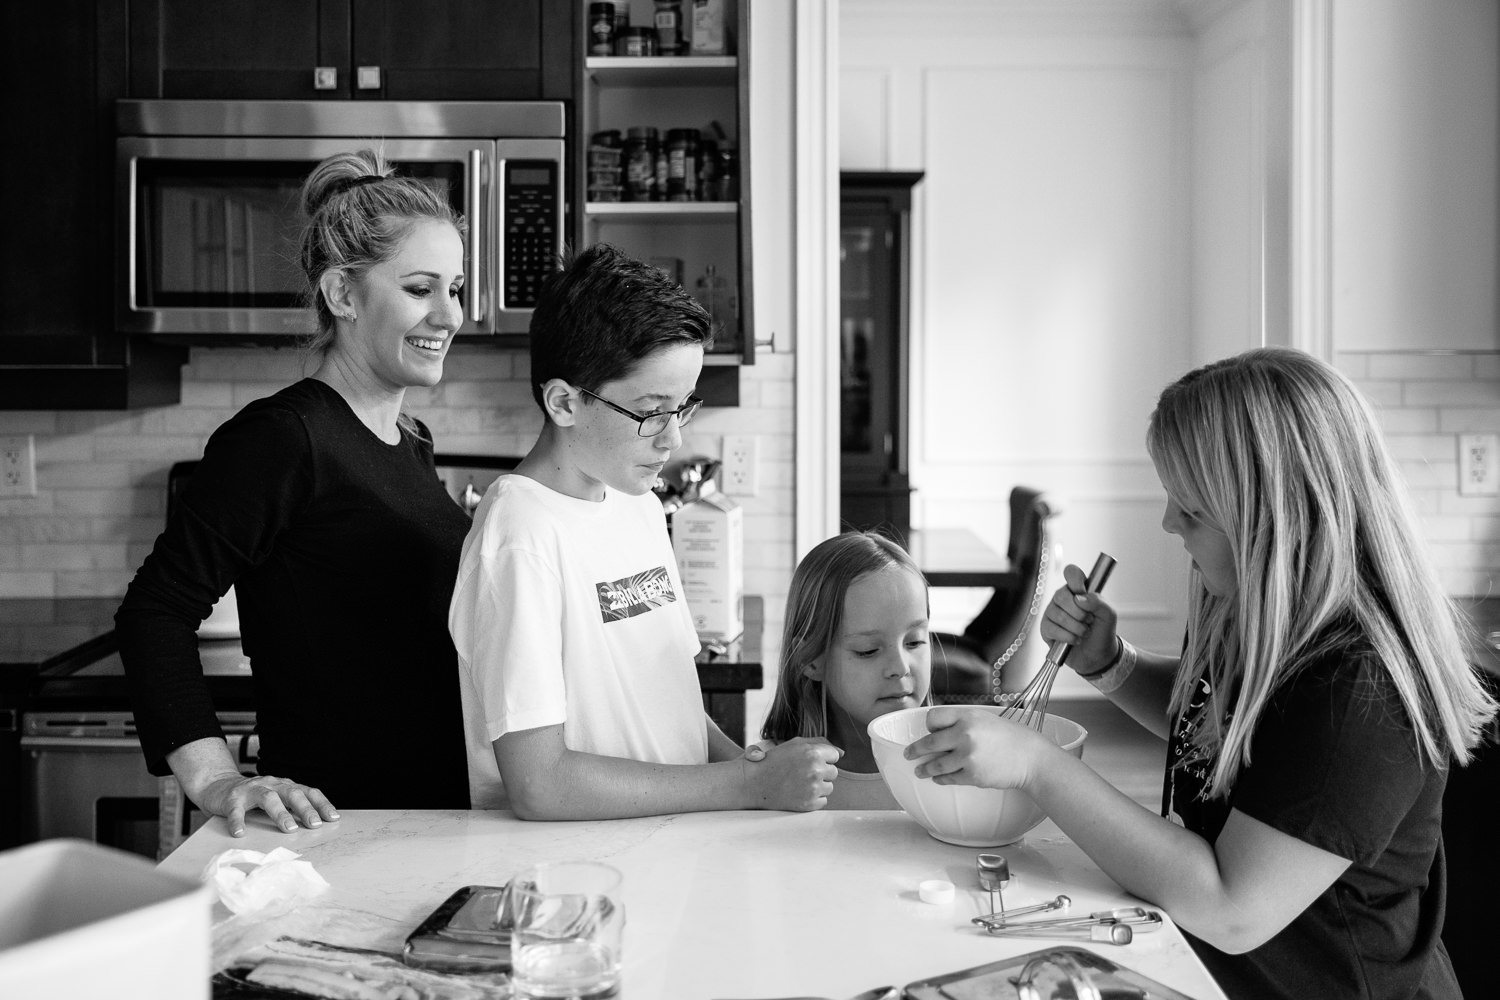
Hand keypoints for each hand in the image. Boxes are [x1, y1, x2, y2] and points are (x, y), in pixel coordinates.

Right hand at [194, 772, 339, 837]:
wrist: (219, 786)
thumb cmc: (254, 797)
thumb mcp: (277, 798)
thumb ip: (292, 807)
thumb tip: (317, 825)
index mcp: (285, 786)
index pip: (308, 792)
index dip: (322, 804)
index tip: (333, 818)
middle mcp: (271, 784)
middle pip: (292, 793)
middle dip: (305, 809)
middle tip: (315, 824)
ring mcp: (251, 790)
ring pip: (269, 798)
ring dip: (280, 813)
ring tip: (289, 829)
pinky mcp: (232, 798)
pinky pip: (236, 810)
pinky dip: (238, 821)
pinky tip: (240, 833)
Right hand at [743, 737, 841, 810]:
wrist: (754, 783)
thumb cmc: (774, 761)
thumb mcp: (795, 745)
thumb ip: (820, 744)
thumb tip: (842, 753)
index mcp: (812, 753)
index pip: (834, 756)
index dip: (822, 758)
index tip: (808, 761)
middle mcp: (815, 770)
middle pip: (833, 772)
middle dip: (821, 772)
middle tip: (801, 773)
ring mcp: (813, 788)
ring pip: (829, 787)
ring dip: (817, 786)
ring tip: (798, 783)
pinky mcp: (810, 804)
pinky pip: (823, 801)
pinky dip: (813, 799)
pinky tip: (798, 793)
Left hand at [903, 707, 1048, 789]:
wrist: (1030, 758)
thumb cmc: (1009, 737)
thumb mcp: (984, 720)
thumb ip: (962, 723)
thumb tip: (938, 732)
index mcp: (967, 717)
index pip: (933, 717)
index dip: (929, 726)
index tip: (928, 732)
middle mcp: (965, 735)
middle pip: (929, 742)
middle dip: (915, 750)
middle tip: (908, 754)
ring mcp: (968, 756)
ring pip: (936, 764)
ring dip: (924, 769)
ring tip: (919, 771)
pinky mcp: (972, 776)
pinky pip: (949, 778)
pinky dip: (941, 779)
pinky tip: (938, 778)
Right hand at [1039, 562, 1120, 675]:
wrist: (1098, 655)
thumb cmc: (1102, 631)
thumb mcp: (1109, 614)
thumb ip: (1098, 601)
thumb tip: (1079, 598)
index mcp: (1078, 591)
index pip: (1071, 573)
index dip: (1075, 579)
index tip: (1083, 591)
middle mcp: (1062, 599)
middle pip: (1061, 595)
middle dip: (1079, 612)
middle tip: (1088, 620)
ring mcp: (1052, 613)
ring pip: (1058, 614)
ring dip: (1076, 627)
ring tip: (1084, 632)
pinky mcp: (1046, 629)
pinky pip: (1052, 629)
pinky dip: (1068, 637)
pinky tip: (1075, 640)